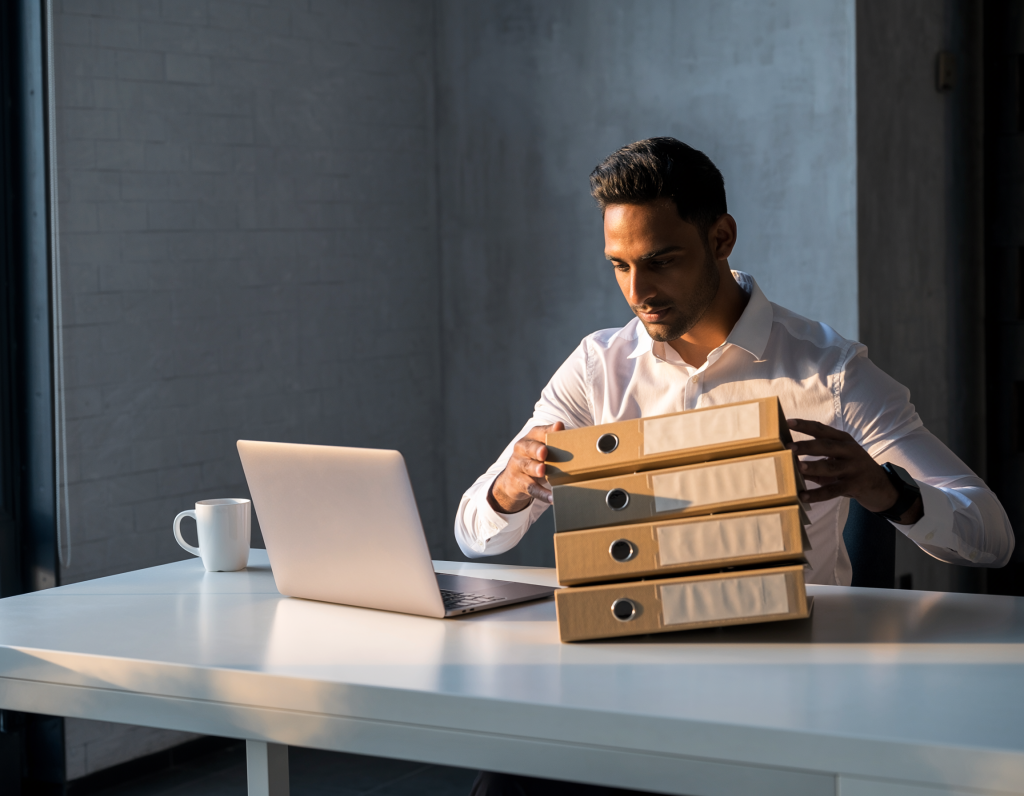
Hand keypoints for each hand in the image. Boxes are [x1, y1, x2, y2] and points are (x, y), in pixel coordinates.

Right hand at [488, 422, 563, 513]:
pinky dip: (541, 493)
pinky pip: (530, 488)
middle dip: (536, 449)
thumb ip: (557, 442)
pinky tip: (552, 497)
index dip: (549, 430)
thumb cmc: (535, 460)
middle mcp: (522, 449)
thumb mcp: (543, 449)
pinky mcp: (517, 482)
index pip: (540, 432)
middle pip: (529, 448)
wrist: (512, 480)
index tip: (559, 427)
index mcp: (531, 438)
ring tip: (543, 471)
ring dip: (535, 469)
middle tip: (544, 452)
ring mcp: (517, 465)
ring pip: (527, 467)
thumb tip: (576, 437)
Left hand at [786, 419, 922, 523]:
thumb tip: (790, 462)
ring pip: (830, 467)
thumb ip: (817, 460)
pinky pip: (833, 490)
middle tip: (788, 447)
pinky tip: (803, 496)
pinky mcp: (856, 485)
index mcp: (844, 440)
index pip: (822, 430)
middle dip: (806, 446)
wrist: (882, 488)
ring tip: (797, 467)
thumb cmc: (853, 470)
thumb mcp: (838, 460)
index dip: (805, 425)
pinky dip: (817, 494)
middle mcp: (850, 451)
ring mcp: (854, 468)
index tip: (787, 422)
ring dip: (812, 467)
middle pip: (826, 446)